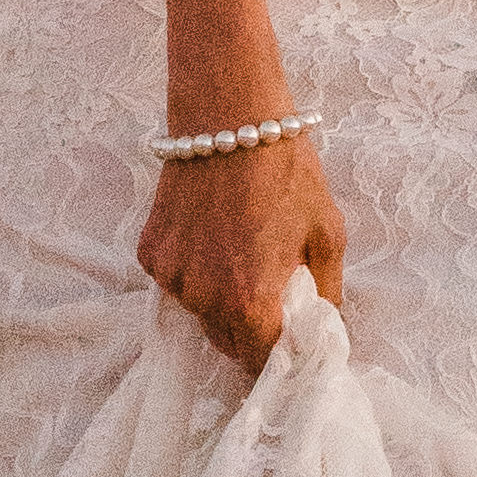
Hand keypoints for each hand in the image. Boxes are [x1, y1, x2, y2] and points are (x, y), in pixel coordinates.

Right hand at [139, 119, 345, 375]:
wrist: (230, 115)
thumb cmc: (286, 171)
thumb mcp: (327, 232)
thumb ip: (326, 290)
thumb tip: (325, 325)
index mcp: (248, 300)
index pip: (260, 362)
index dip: (280, 355)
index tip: (292, 341)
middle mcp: (201, 298)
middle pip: (227, 342)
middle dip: (252, 330)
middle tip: (273, 295)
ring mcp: (170, 276)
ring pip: (199, 312)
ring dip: (220, 301)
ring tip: (242, 256)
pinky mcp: (150, 252)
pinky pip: (177, 281)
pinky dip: (195, 272)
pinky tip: (213, 236)